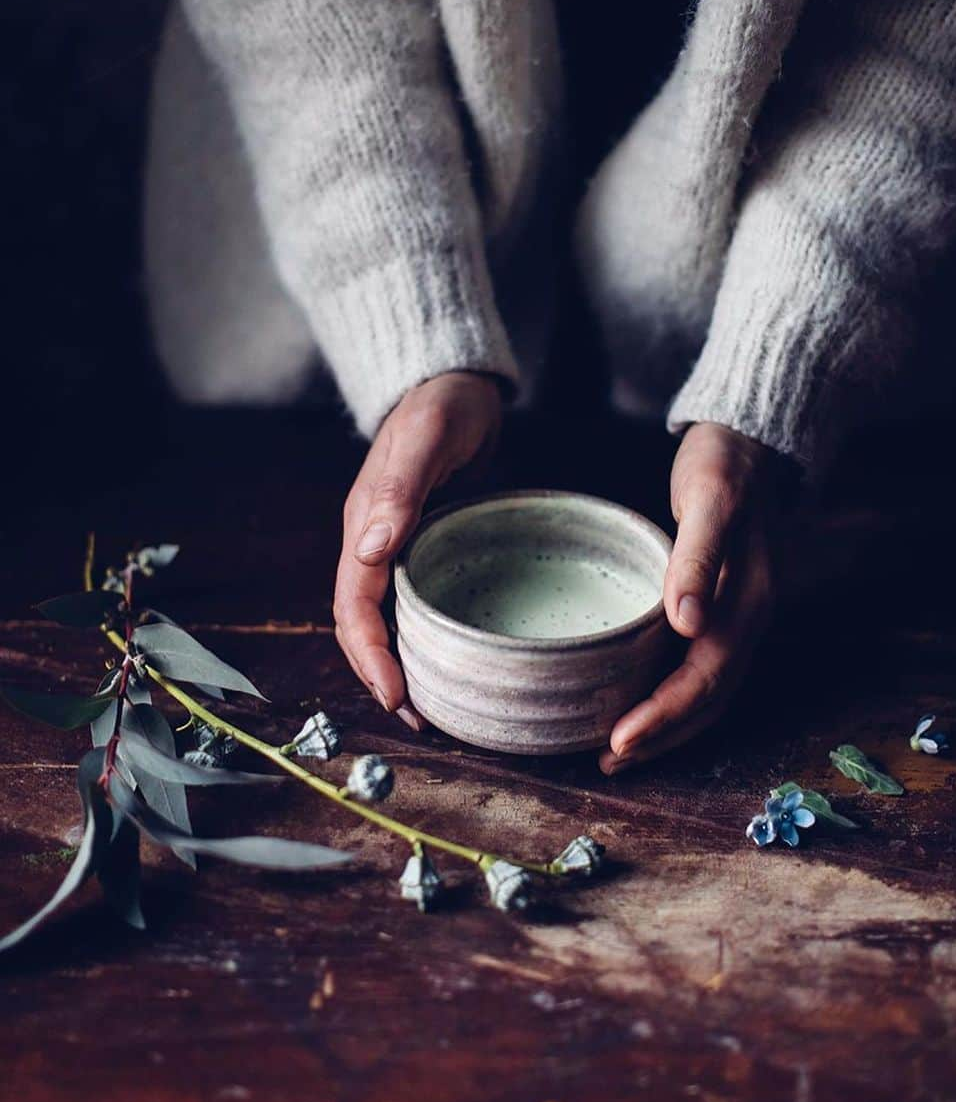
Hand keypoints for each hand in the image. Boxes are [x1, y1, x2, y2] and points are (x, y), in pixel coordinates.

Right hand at [333, 371, 502, 725]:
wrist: (455, 381)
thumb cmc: (444, 404)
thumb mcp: (427, 438)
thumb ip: (399, 490)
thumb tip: (370, 552)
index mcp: (364, 523)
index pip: (353, 602)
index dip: (369, 652)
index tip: (393, 694)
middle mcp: (372, 541)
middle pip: (361, 622)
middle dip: (380, 673)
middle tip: (416, 720)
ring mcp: (395, 545)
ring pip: (384, 618)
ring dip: (400, 662)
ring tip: (430, 707)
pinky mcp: (422, 544)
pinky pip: (412, 603)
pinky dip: (422, 637)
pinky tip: (449, 659)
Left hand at [600, 422, 780, 773]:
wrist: (751, 443)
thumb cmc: (723, 465)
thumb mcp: (709, 499)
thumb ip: (698, 558)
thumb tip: (685, 624)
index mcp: (748, 601)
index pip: (707, 676)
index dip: (665, 714)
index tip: (620, 739)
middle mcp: (749, 620)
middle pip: (709, 698)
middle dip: (662, 736)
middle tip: (608, 760)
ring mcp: (738, 618)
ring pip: (707, 691)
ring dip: (667, 727)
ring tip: (618, 750)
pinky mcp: (721, 611)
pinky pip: (700, 669)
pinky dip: (669, 695)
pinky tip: (636, 700)